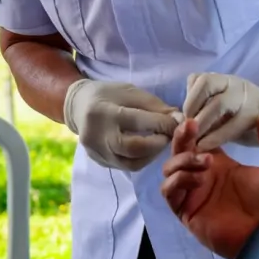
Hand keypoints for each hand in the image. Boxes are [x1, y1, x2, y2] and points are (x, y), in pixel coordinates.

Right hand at [64, 79, 181, 172]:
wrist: (78, 107)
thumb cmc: (108, 95)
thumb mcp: (131, 92)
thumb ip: (155, 106)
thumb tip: (180, 119)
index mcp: (104, 111)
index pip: (137, 121)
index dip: (162, 123)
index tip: (179, 122)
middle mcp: (97, 135)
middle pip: (133, 148)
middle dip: (158, 143)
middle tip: (170, 135)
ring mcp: (97, 152)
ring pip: (131, 163)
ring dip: (152, 154)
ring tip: (160, 141)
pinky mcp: (100, 161)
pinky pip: (126, 166)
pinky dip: (142, 159)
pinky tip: (149, 149)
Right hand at [161, 114, 258, 258]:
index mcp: (223, 167)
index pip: (199, 144)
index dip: (194, 130)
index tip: (197, 117)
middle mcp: (204, 179)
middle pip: (180, 153)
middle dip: (182, 138)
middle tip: (191, 126)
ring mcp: (194, 195)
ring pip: (170, 170)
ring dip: (184, 160)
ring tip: (207, 162)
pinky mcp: (187, 212)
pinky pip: (169, 192)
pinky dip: (178, 181)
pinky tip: (198, 179)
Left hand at [183, 72, 258, 151]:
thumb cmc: (248, 117)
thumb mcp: (224, 108)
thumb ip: (203, 108)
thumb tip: (177, 117)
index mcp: (225, 81)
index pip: (199, 78)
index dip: (188, 98)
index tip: (184, 119)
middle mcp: (236, 85)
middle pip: (206, 83)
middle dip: (192, 108)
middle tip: (187, 131)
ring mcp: (248, 98)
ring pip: (219, 103)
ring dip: (203, 123)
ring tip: (194, 142)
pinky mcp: (257, 117)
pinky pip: (234, 125)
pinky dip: (217, 136)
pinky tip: (207, 147)